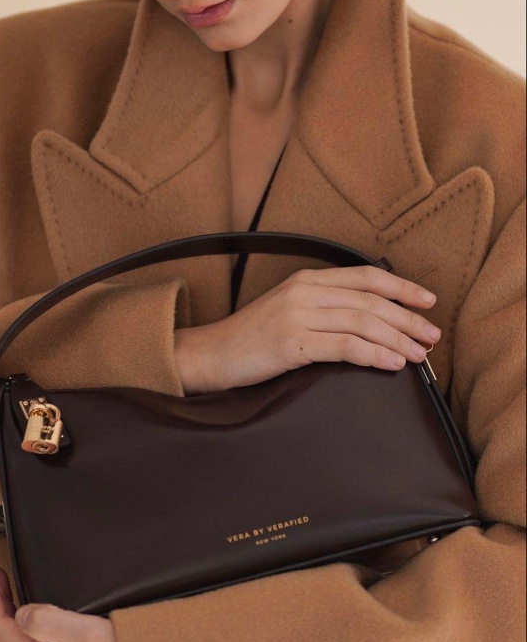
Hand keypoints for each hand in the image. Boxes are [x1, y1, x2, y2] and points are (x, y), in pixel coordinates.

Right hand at [174, 264, 440, 393]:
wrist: (210, 354)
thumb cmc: (251, 339)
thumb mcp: (288, 311)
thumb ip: (323, 308)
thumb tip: (366, 323)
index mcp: (307, 280)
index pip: (366, 278)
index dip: (402, 288)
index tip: (428, 301)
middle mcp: (305, 291)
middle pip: (371, 301)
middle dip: (408, 319)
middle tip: (432, 337)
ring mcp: (297, 315)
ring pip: (362, 322)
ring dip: (398, 339)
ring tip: (419, 355)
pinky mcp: (292, 342)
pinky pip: (344, 346)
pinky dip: (373, 354)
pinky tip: (392, 363)